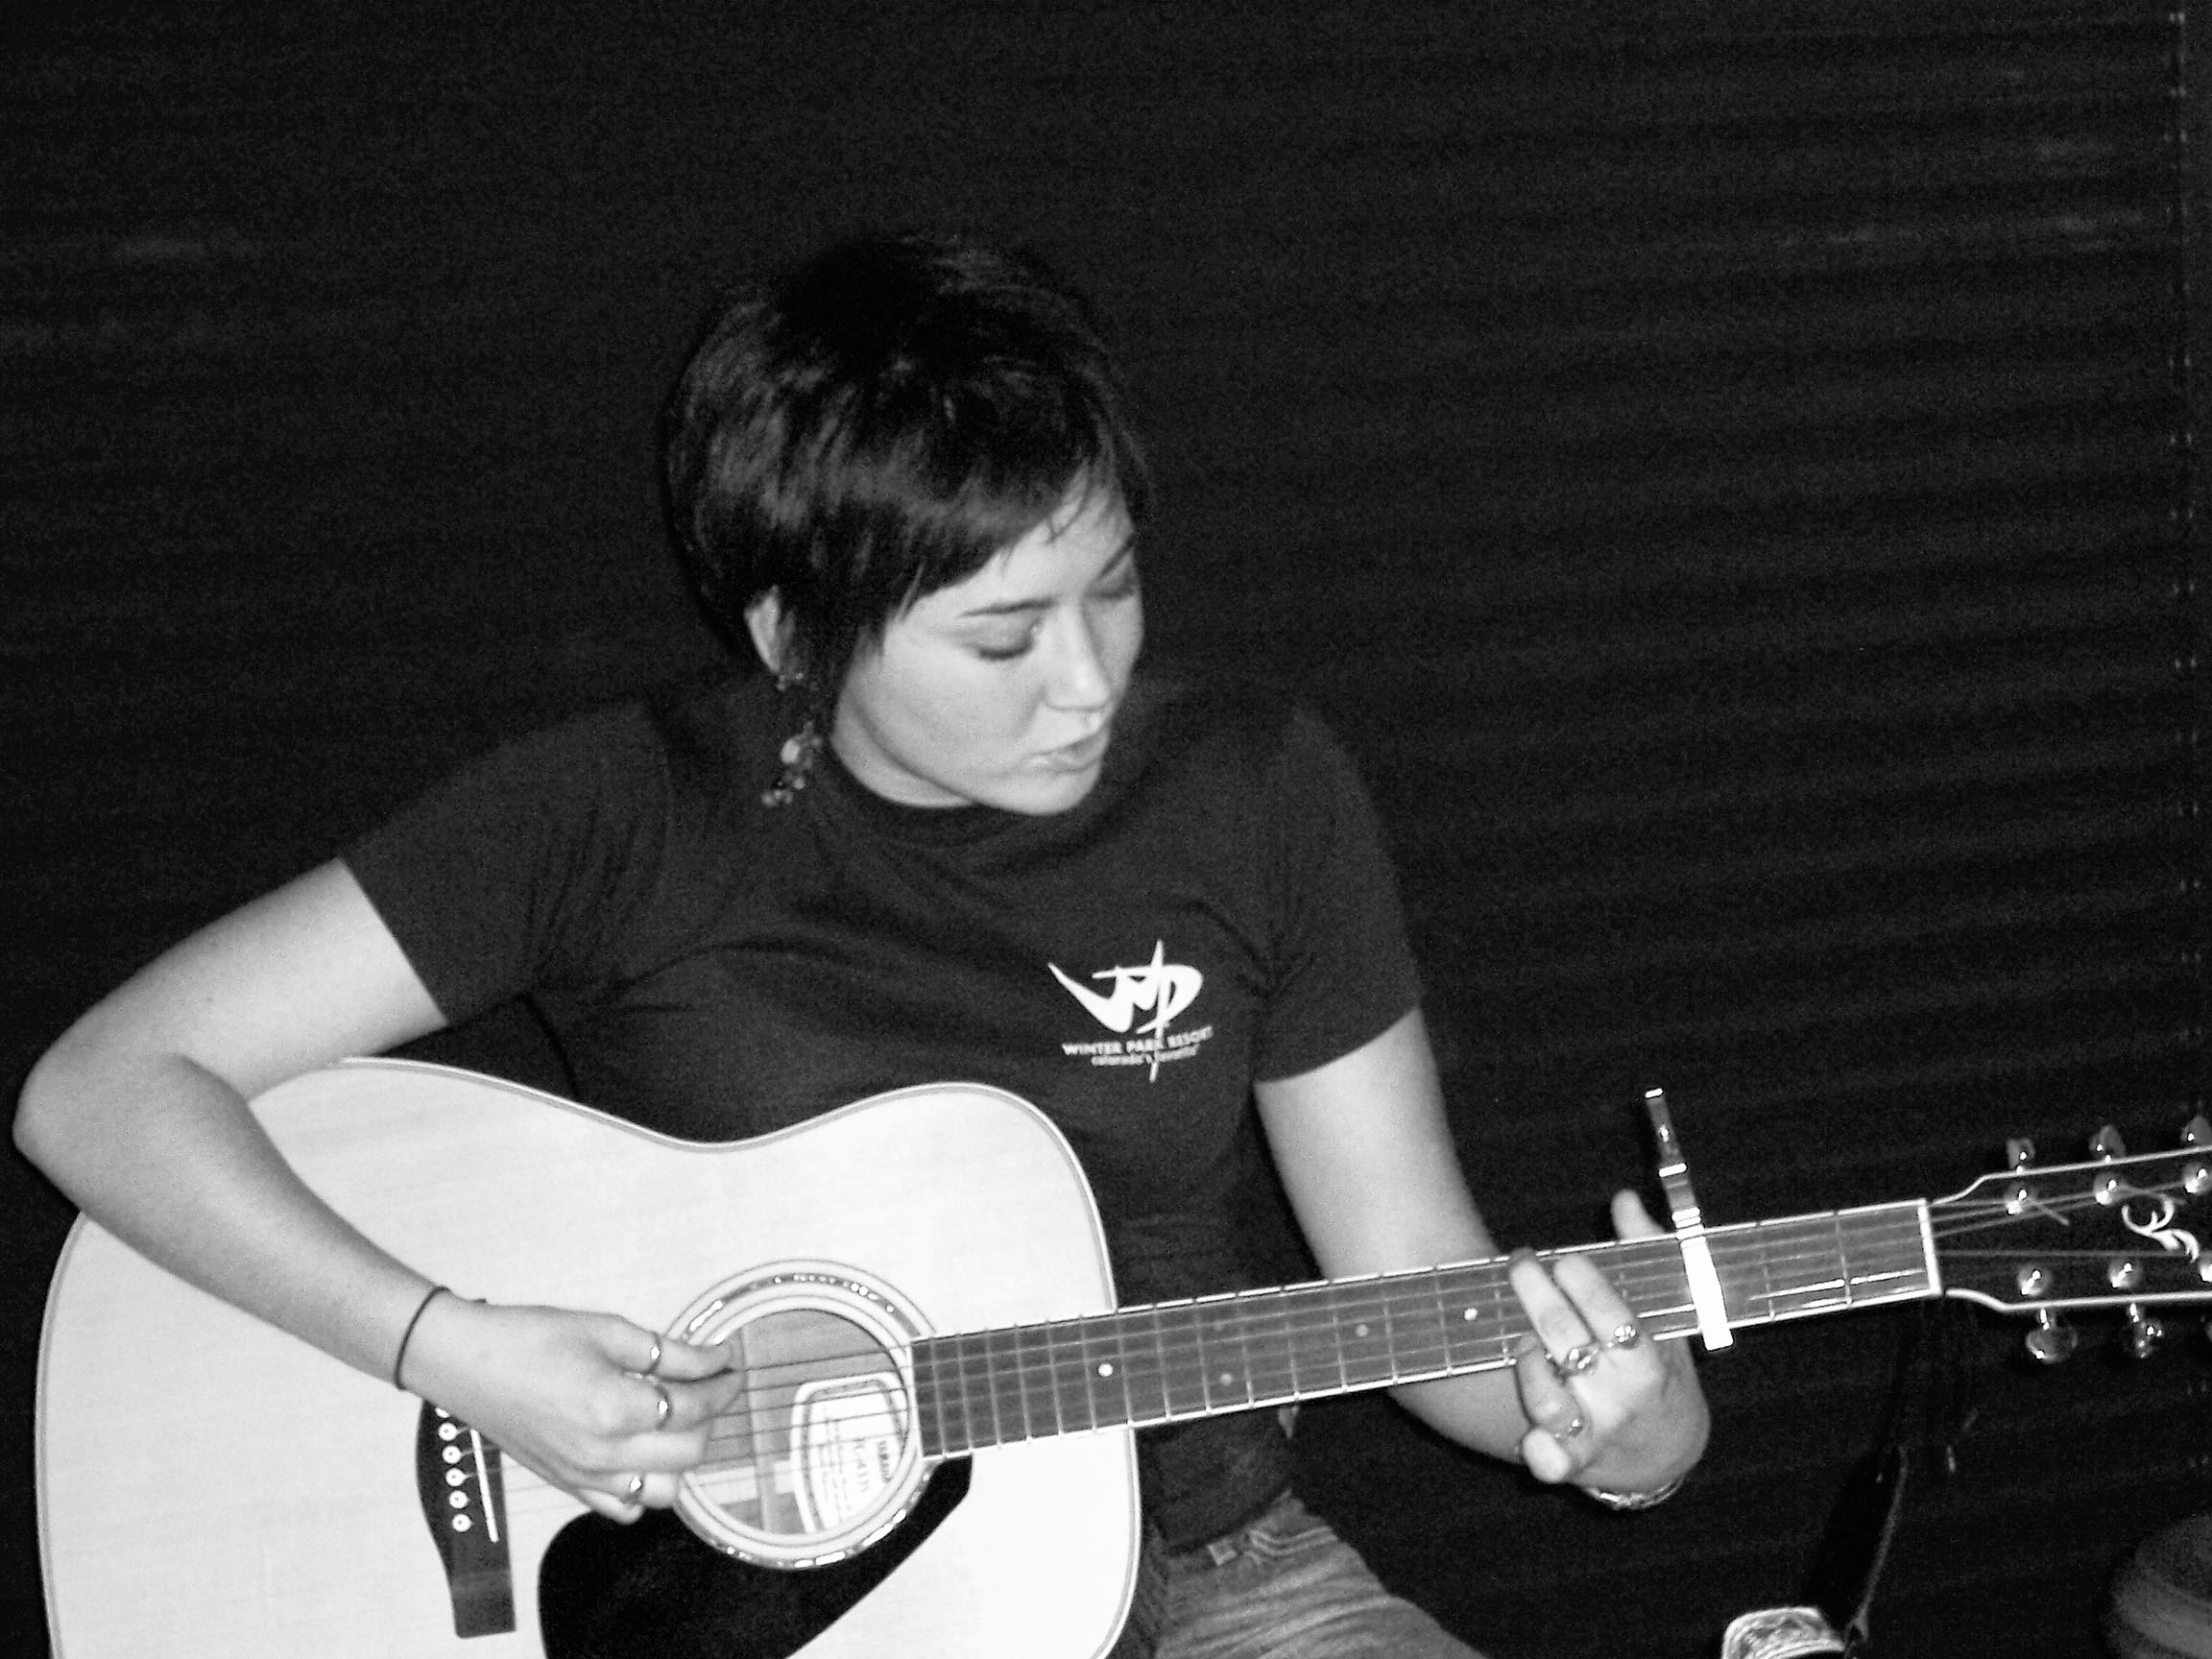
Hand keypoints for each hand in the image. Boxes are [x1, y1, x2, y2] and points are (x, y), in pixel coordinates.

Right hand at [400, 1293, 748, 1521]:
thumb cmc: (529, 1339)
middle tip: (712, 1386)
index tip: (732, 1367)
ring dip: (684, 1457)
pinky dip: (646, 1490)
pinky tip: (645, 1456)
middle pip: (689, 1451)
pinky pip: (624, 1509)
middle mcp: (603, 1455)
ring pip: (665, 1491)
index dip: (722, 1384)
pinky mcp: (568, 1486)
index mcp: (615, 1409)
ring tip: (679, 1420)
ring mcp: (584, 1477)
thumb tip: (715, 1358)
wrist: (465, 1362)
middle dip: (712, 1417)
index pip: (693, 1407)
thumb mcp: (608, 1331)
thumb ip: (670, 1352)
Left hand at [1506, 1190, 1709, 1492]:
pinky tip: (1527, 1427)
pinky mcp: (1571, 1463)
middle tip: (1521, 1263)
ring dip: (1529, 1363)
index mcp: (1649, 1361)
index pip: (1614, 1317)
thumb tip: (1623, 1199)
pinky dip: (1534, 1449)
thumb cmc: (1663, 1371)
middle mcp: (1622, 1398)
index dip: (1584, 1284)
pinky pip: (1546, 1460)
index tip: (1564, 1259)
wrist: (1667, 1454)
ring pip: (1548, 1398)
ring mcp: (1595, 1432)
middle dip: (1537, 1295)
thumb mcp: (1669, 1317)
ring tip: (1525, 1338)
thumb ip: (1647, 1252)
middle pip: (1569, 1343)